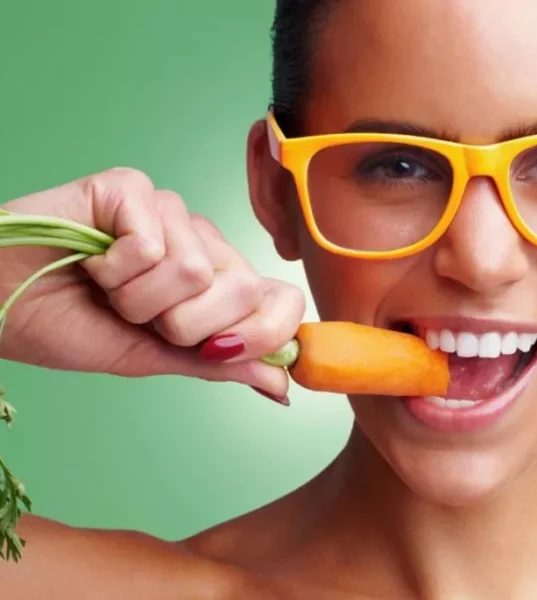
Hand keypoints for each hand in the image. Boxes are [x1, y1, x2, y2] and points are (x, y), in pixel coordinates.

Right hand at [0, 167, 304, 402]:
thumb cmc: (71, 326)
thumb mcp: (155, 356)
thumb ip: (219, 364)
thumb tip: (281, 384)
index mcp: (216, 284)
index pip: (283, 299)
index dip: (262, 334)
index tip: (211, 349)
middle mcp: (202, 243)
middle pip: (242, 290)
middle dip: (180, 324)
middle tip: (136, 313)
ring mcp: (170, 212)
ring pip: (192, 271)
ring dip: (137, 299)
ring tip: (106, 286)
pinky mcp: (134, 188)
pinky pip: (152, 243)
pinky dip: (114, 269)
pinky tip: (92, 258)